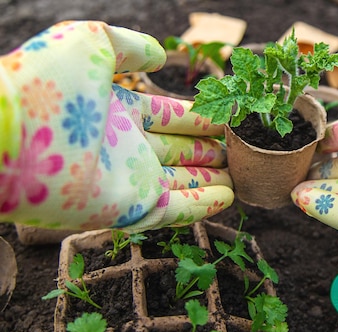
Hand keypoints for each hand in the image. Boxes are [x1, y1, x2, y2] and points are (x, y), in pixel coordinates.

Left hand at [0, 21, 233, 232]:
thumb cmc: (47, 81)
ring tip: (241, 175)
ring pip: (181, 181)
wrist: (9, 133)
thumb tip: (160, 58)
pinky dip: (202, 205)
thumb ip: (130, 45)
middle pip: (178, 149)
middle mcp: (124, 146)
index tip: (227, 117)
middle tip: (239, 149)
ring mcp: (127, 178)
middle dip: (208, 149)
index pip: (168, 114)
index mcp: (116, 109)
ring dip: (212, 179)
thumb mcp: (90, 41)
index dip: (198, 116)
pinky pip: (174, 209)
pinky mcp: (129, 207)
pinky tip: (228, 197)